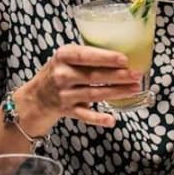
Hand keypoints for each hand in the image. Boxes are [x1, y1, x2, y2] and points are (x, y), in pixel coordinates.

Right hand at [17, 44, 142, 129]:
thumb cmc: (59, 71)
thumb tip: (120, 55)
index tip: (124, 59)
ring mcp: (64, 94)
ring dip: (116, 92)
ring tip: (134, 88)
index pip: (86, 56)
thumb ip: (87, 54)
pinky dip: (98, 118)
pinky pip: (84, 116)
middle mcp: (62, 75)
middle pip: (93, 76)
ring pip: (94, 94)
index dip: (106, 58)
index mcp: (63, 56)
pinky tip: (111, 120)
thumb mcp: (66, 56)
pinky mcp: (67, 110)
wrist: (36, 96)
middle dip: (118, 76)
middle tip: (137, 75)